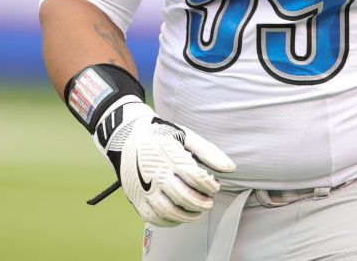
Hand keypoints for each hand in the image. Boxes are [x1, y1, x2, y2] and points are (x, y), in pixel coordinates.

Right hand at [94, 100, 235, 226]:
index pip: (196, 177)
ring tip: (196, 212)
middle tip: (208, 202)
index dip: (210, 185)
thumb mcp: (185, 136)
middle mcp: (156, 174)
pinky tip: (178, 216)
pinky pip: (153, 217)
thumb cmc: (160, 135)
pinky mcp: (136, 198)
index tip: (214, 186)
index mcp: (170, 156)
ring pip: (168, 211)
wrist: (126, 137)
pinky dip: (168, 221)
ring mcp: (144, 188)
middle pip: (183, 197)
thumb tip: (230, 168)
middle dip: (201, 203)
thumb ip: (208, 152)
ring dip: (187, 216)